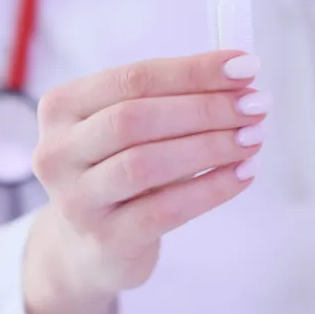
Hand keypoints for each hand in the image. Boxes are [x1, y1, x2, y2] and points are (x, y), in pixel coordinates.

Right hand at [24, 51, 266, 313]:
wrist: (91, 246)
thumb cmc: (124, 168)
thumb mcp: (136, 127)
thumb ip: (177, 97)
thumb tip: (242, 76)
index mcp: (62, 106)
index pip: (133, 78)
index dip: (194, 71)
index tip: (248, 67)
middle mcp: (58, 151)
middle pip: (136, 119)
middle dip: (206, 108)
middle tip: (257, 105)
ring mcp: (75, 200)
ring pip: (147, 164)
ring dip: (211, 146)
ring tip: (254, 138)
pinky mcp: (105, 240)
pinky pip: (166, 210)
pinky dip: (212, 189)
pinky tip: (245, 173)